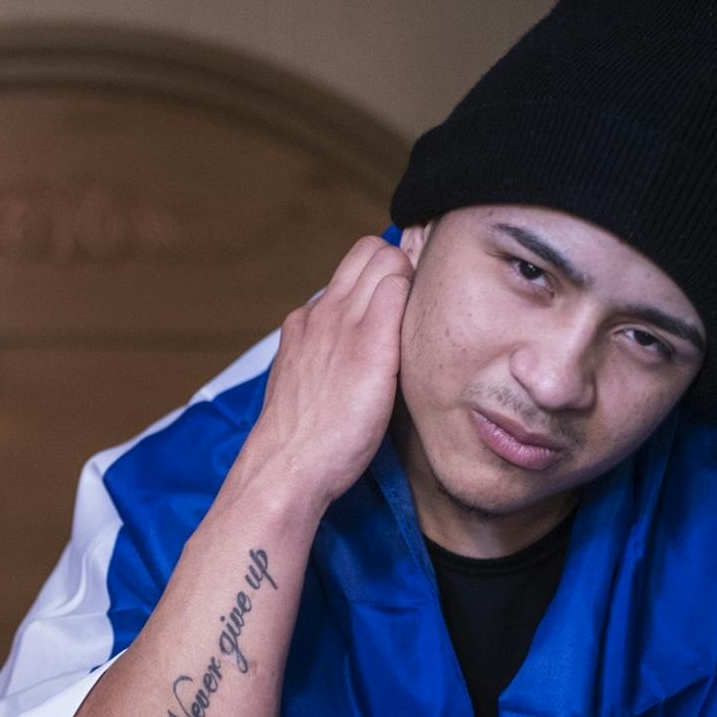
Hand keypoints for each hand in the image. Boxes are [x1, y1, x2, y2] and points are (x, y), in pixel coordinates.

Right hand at [230, 234, 412, 515]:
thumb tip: (349, 359)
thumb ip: (323, 359)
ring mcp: (344, 323)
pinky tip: (429, 335)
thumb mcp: (304, 384)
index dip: (380, 279)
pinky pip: (400, 288)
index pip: (350, 271)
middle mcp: (323, 313)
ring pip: (386, 258)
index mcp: (305, 323)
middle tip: (416, 309)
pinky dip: (418, 300)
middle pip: (369, 251)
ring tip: (423, 325)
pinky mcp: (371, 341)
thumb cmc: (302, 440)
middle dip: (399, 266)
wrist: (287, 465)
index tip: (397, 306)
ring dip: (412, 280)